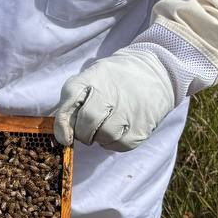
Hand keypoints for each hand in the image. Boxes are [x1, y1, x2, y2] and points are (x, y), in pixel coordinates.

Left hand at [53, 48, 175, 150]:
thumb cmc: (115, 79)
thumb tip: (60, 132)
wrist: (157, 72)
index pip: (70, 100)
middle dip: (81, 133)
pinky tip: (118, 131)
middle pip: (87, 122)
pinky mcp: (142, 127)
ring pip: (103, 136)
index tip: (64, 136)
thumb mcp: (93, 76)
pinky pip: (119, 145)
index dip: (62, 123)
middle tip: (86, 131)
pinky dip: (113, 143)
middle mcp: (112, 93)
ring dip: (98, 138)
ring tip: (104, 128)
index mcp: (94, 78)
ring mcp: (129, 110)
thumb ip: (74, 100)